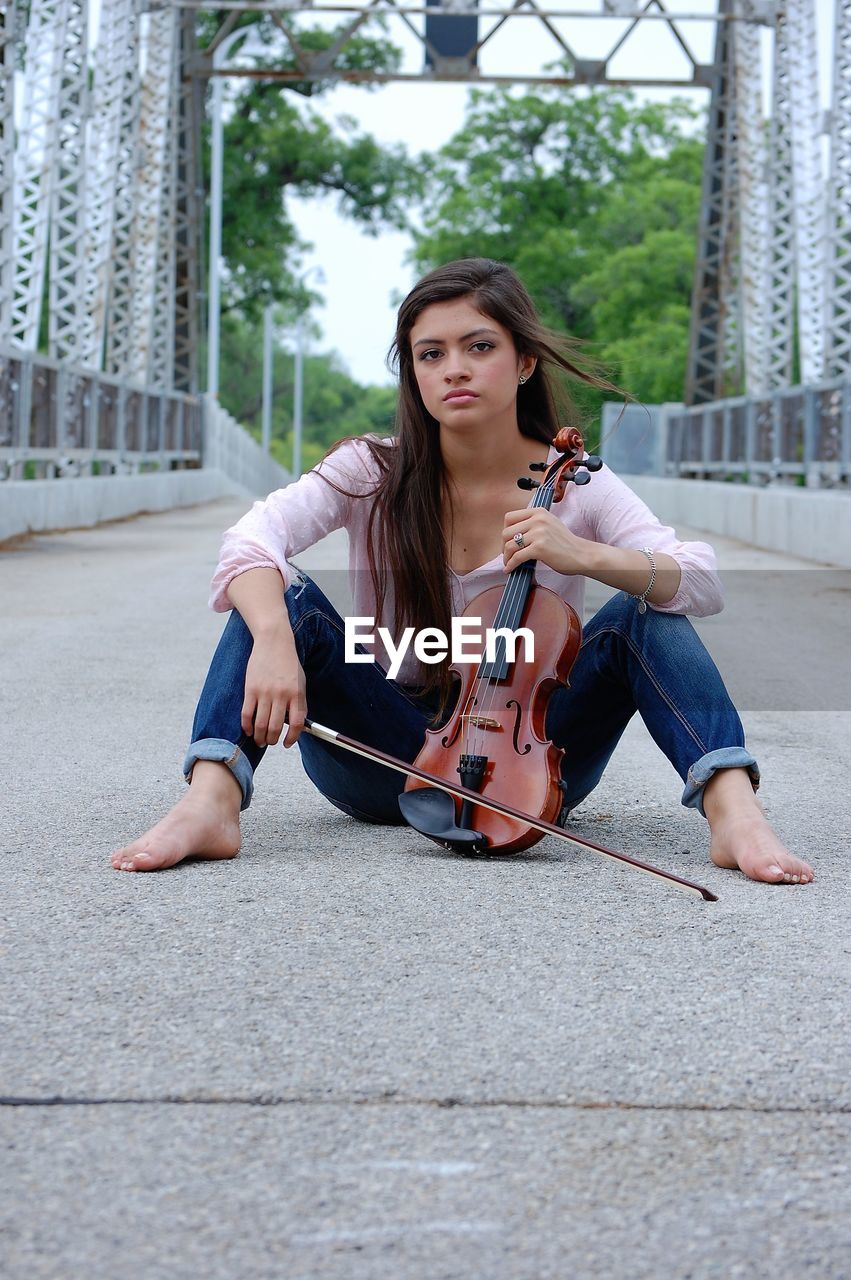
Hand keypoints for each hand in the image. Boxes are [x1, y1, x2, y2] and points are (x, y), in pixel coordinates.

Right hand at [241, 630, 305, 747]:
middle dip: (272, 740)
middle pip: (275, 728)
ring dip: (259, 737)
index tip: (287, 744)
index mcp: (296, 694)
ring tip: (259, 740)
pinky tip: (248, 731)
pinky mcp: (250, 689)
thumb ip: (299, 703)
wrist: (274, 642)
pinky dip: (246, 727)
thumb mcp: (300, 683)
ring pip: (260, 725)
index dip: (292, 738)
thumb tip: (296, 726)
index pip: (297, 724)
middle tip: (269, 742)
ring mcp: (264, 692)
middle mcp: (281, 695)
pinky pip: (246, 714)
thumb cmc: (288, 664)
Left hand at [502, 508, 596, 576]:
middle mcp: (538, 519)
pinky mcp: (539, 548)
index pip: (510, 517)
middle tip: (508, 555)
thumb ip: (533, 524)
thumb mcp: (550, 524)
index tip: (508, 541)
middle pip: (506, 532)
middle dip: (504, 546)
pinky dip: (511, 565)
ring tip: (509, 563)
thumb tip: (512, 535)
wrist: (582, 555)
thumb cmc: (566, 544)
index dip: (505, 531)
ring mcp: (539, 533)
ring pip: (509, 545)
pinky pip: (517, 557)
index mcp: (539, 512)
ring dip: (506, 557)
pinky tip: (510, 569)